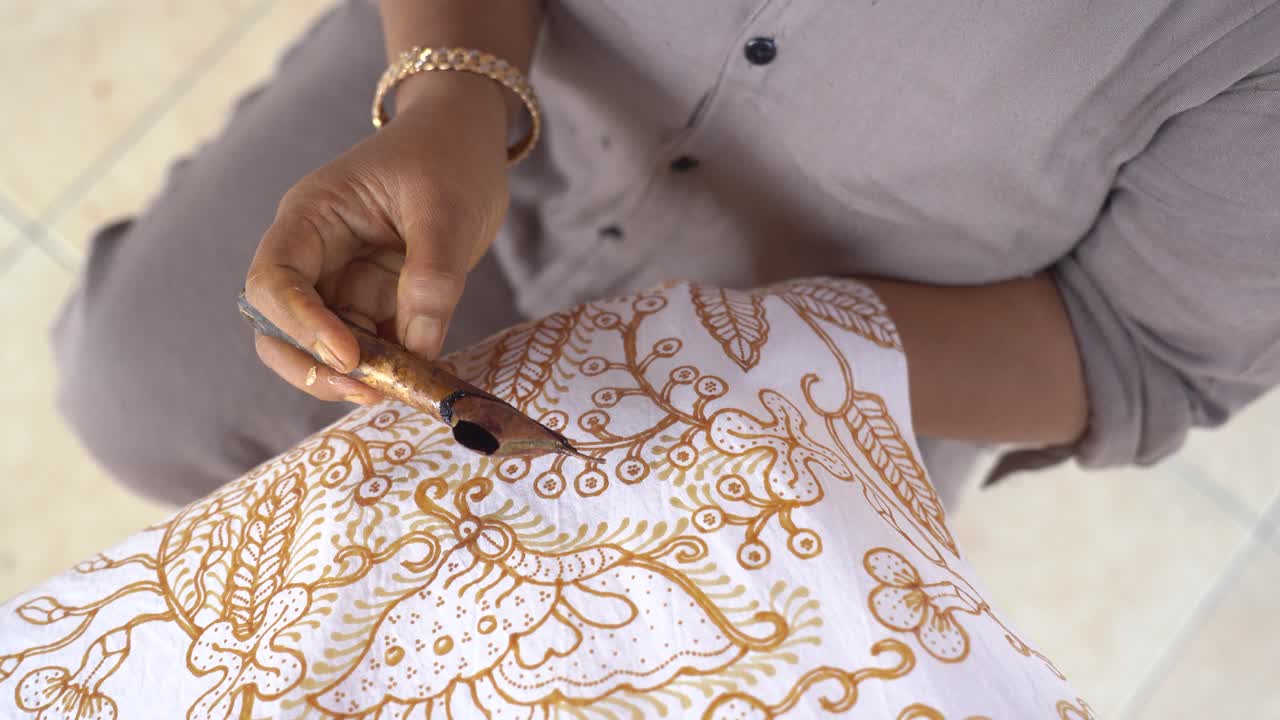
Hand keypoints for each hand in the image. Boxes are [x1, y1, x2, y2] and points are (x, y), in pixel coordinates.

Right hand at [245, 72, 509, 403]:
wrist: (468, 139)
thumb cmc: (449, 155)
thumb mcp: (448, 209)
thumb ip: (432, 277)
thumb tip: (417, 348)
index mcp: (312, 217)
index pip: (274, 281)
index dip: (299, 324)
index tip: (348, 355)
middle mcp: (316, 255)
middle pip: (280, 328)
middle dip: (313, 366)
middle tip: (366, 392)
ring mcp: (344, 282)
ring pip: (322, 347)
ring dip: (352, 378)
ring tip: (399, 392)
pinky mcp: (377, 302)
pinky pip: (369, 348)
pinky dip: (387, 371)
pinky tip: (417, 384)